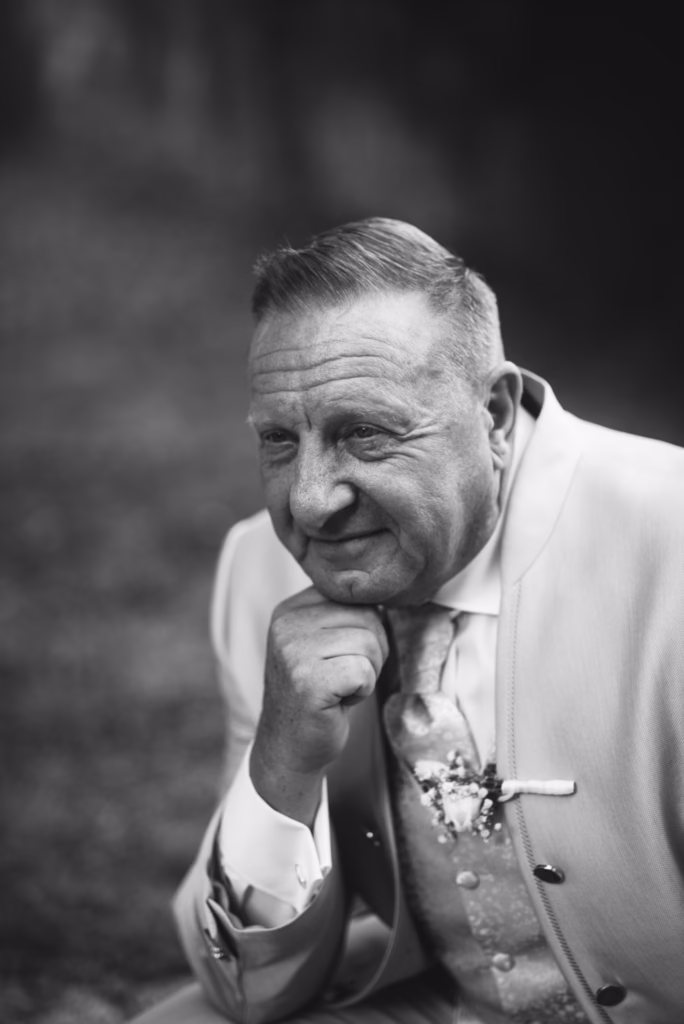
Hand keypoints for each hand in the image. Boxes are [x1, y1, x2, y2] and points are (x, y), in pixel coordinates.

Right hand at [250, 587, 388, 825]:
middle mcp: (287, 623)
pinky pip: (364, 670)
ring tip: (341, 688)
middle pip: (367, 615)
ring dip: (368, 672)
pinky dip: (363, 690)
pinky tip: (339, 701)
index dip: (365, 628)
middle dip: (372, 651)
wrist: (289, 748)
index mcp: (291, 609)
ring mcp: (293, 651)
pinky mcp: (307, 680)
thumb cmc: (318, 696)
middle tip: (345, 677)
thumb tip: (389, 592)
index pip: (354, 596)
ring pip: (370, 641)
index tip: (343, 656)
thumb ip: (343, 615)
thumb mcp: (322, 643)